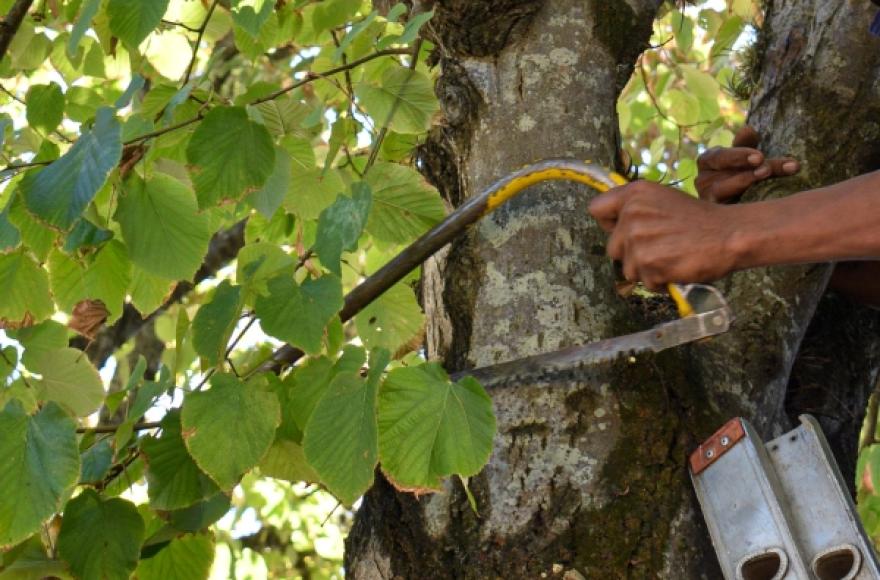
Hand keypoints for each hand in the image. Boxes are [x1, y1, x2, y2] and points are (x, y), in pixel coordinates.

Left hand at [589, 181, 742, 288]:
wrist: (730, 234)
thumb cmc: (699, 221)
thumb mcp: (663, 200)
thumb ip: (636, 209)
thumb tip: (615, 226)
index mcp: (635, 193)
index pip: (597, 209)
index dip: (610, 224)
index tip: (626, 230)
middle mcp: (632, 213)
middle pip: (613, 248)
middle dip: (632, 254)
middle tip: (661, 247)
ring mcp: (639, 238)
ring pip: (628, 268)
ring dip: (647, 269)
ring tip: (671, 256)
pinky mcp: (649, 262)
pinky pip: (645, 281)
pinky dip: (660, 280)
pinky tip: (677, 266)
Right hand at [696, 126, 799, 202]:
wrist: (736, 208)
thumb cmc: (741, 174)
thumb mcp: (745, 158)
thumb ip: (746, 144)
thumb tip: (748, 129)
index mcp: (708, 160)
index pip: (720, 156)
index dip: (739, 155)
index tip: (760, 156)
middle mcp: (702, 180)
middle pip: (724, 172)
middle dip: (746, 169)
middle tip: (767, 168)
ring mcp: (705, 198)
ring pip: (721, 191)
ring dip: (744, 183)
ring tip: (764, 177)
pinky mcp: (712, 215)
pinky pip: (724, 210)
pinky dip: (740, 204)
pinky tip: (758, 201)